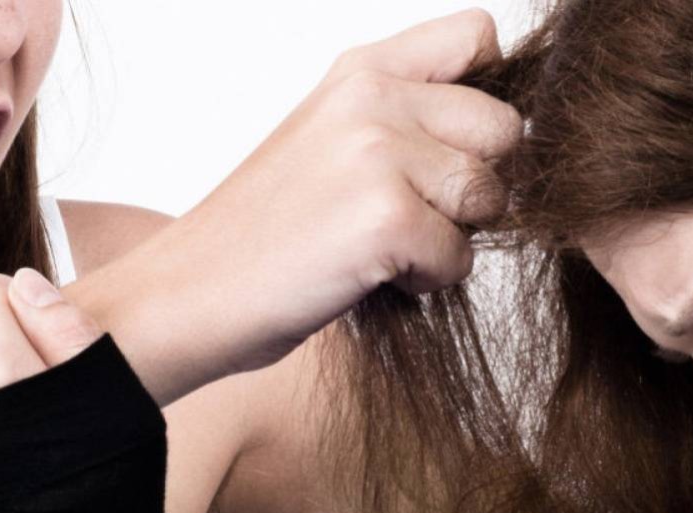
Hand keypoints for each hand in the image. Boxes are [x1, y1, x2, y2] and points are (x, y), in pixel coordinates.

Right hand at [73, 9, 521, 403]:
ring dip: (445, 238)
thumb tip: (507, 134)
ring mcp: (379, 154)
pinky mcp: (387, 219)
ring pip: (487, 199)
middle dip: (469, 183)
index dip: (480, 97)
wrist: (185, 295)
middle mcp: (371, 98)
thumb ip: (398, 116)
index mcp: (356, 73)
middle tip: (401, 216)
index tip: (442, 148)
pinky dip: (422, 282)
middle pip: (502, 130)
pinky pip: (459, 258)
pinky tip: (363, 278)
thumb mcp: (321, 142)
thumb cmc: (255, 236)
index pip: (474, 38)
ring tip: (374, 250)